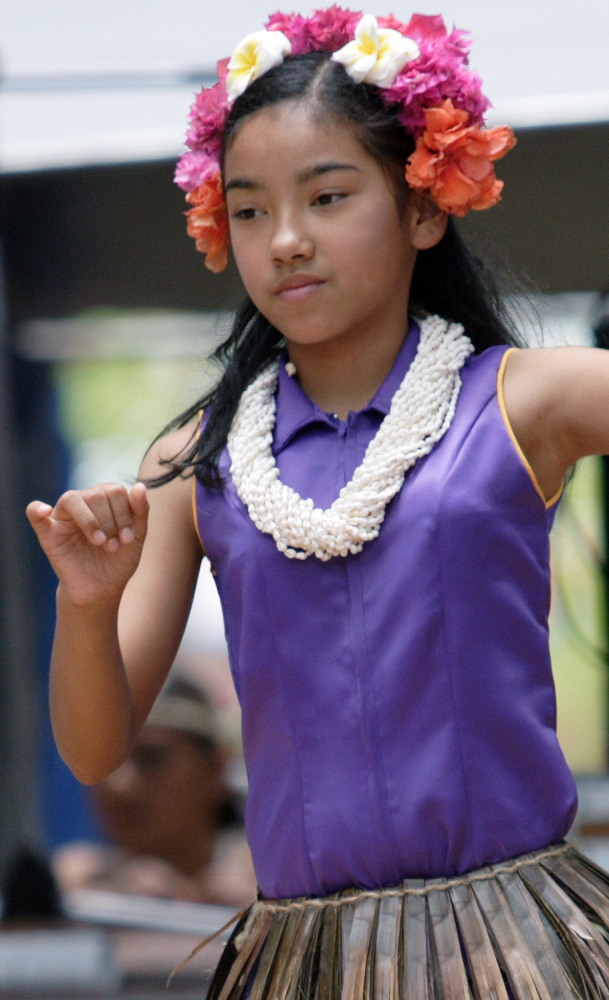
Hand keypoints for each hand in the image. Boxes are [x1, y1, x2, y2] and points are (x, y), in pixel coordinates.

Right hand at [26, 482, 148, 605]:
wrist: (101, 589)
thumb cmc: (118, 560)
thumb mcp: (136, 537)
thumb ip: (140, 511)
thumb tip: (140, 486)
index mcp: (105, 499)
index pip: (114, 490)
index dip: (124, 513)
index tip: (128, 538)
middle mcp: (84, 502)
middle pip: (96, 494)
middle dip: (110, 522)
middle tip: (113, 547)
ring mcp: (64, 516)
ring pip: (72, 499)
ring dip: (90, 522)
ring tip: (100, 543)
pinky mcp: (48, 533)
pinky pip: (34, 513)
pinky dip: (37, 509)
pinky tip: (45, 511)